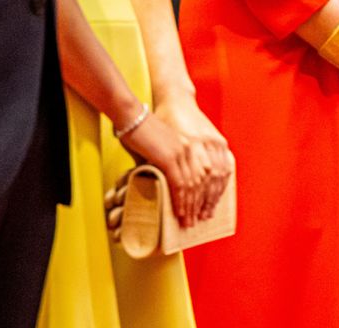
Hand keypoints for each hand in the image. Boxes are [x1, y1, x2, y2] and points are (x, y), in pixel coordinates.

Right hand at [117, 110, 209, 227]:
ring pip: (193, 186)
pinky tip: (179, 212)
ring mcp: (182, 153)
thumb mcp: (161, 147)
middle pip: (202, 182)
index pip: (205, 174)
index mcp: (192, 146)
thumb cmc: (141, 131)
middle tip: (197, 221)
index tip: (203, 209)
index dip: (206, 194)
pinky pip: (179, 184)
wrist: (132, 116)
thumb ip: (167, 164)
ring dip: (191, 207)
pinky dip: (180, 200)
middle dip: (200, 204)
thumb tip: (166, 184)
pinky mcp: (170, 158)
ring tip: (188, 222)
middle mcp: (191, 149)